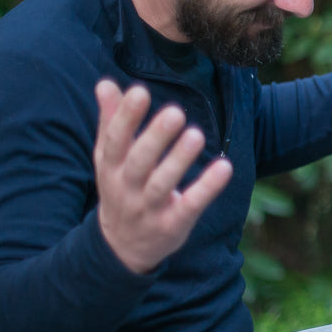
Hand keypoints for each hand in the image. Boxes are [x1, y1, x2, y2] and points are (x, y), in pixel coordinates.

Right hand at [93, 80, 233, 274]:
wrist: (121, 247)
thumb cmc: (120, 189)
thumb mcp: (109, 160)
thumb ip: (110, 122)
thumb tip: (106, 83)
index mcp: (110, 168)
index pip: (115, 141)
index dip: (125, 117)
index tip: (139, 92)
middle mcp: (126, 188)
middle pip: (139, 161)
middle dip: (155, 137)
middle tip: (175, 112)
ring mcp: (149, 208)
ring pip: (163, 184)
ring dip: (179, 160)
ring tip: (196, 134)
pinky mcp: (173, 224)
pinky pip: (191, 205)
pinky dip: (207, 188)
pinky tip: (225, 167)